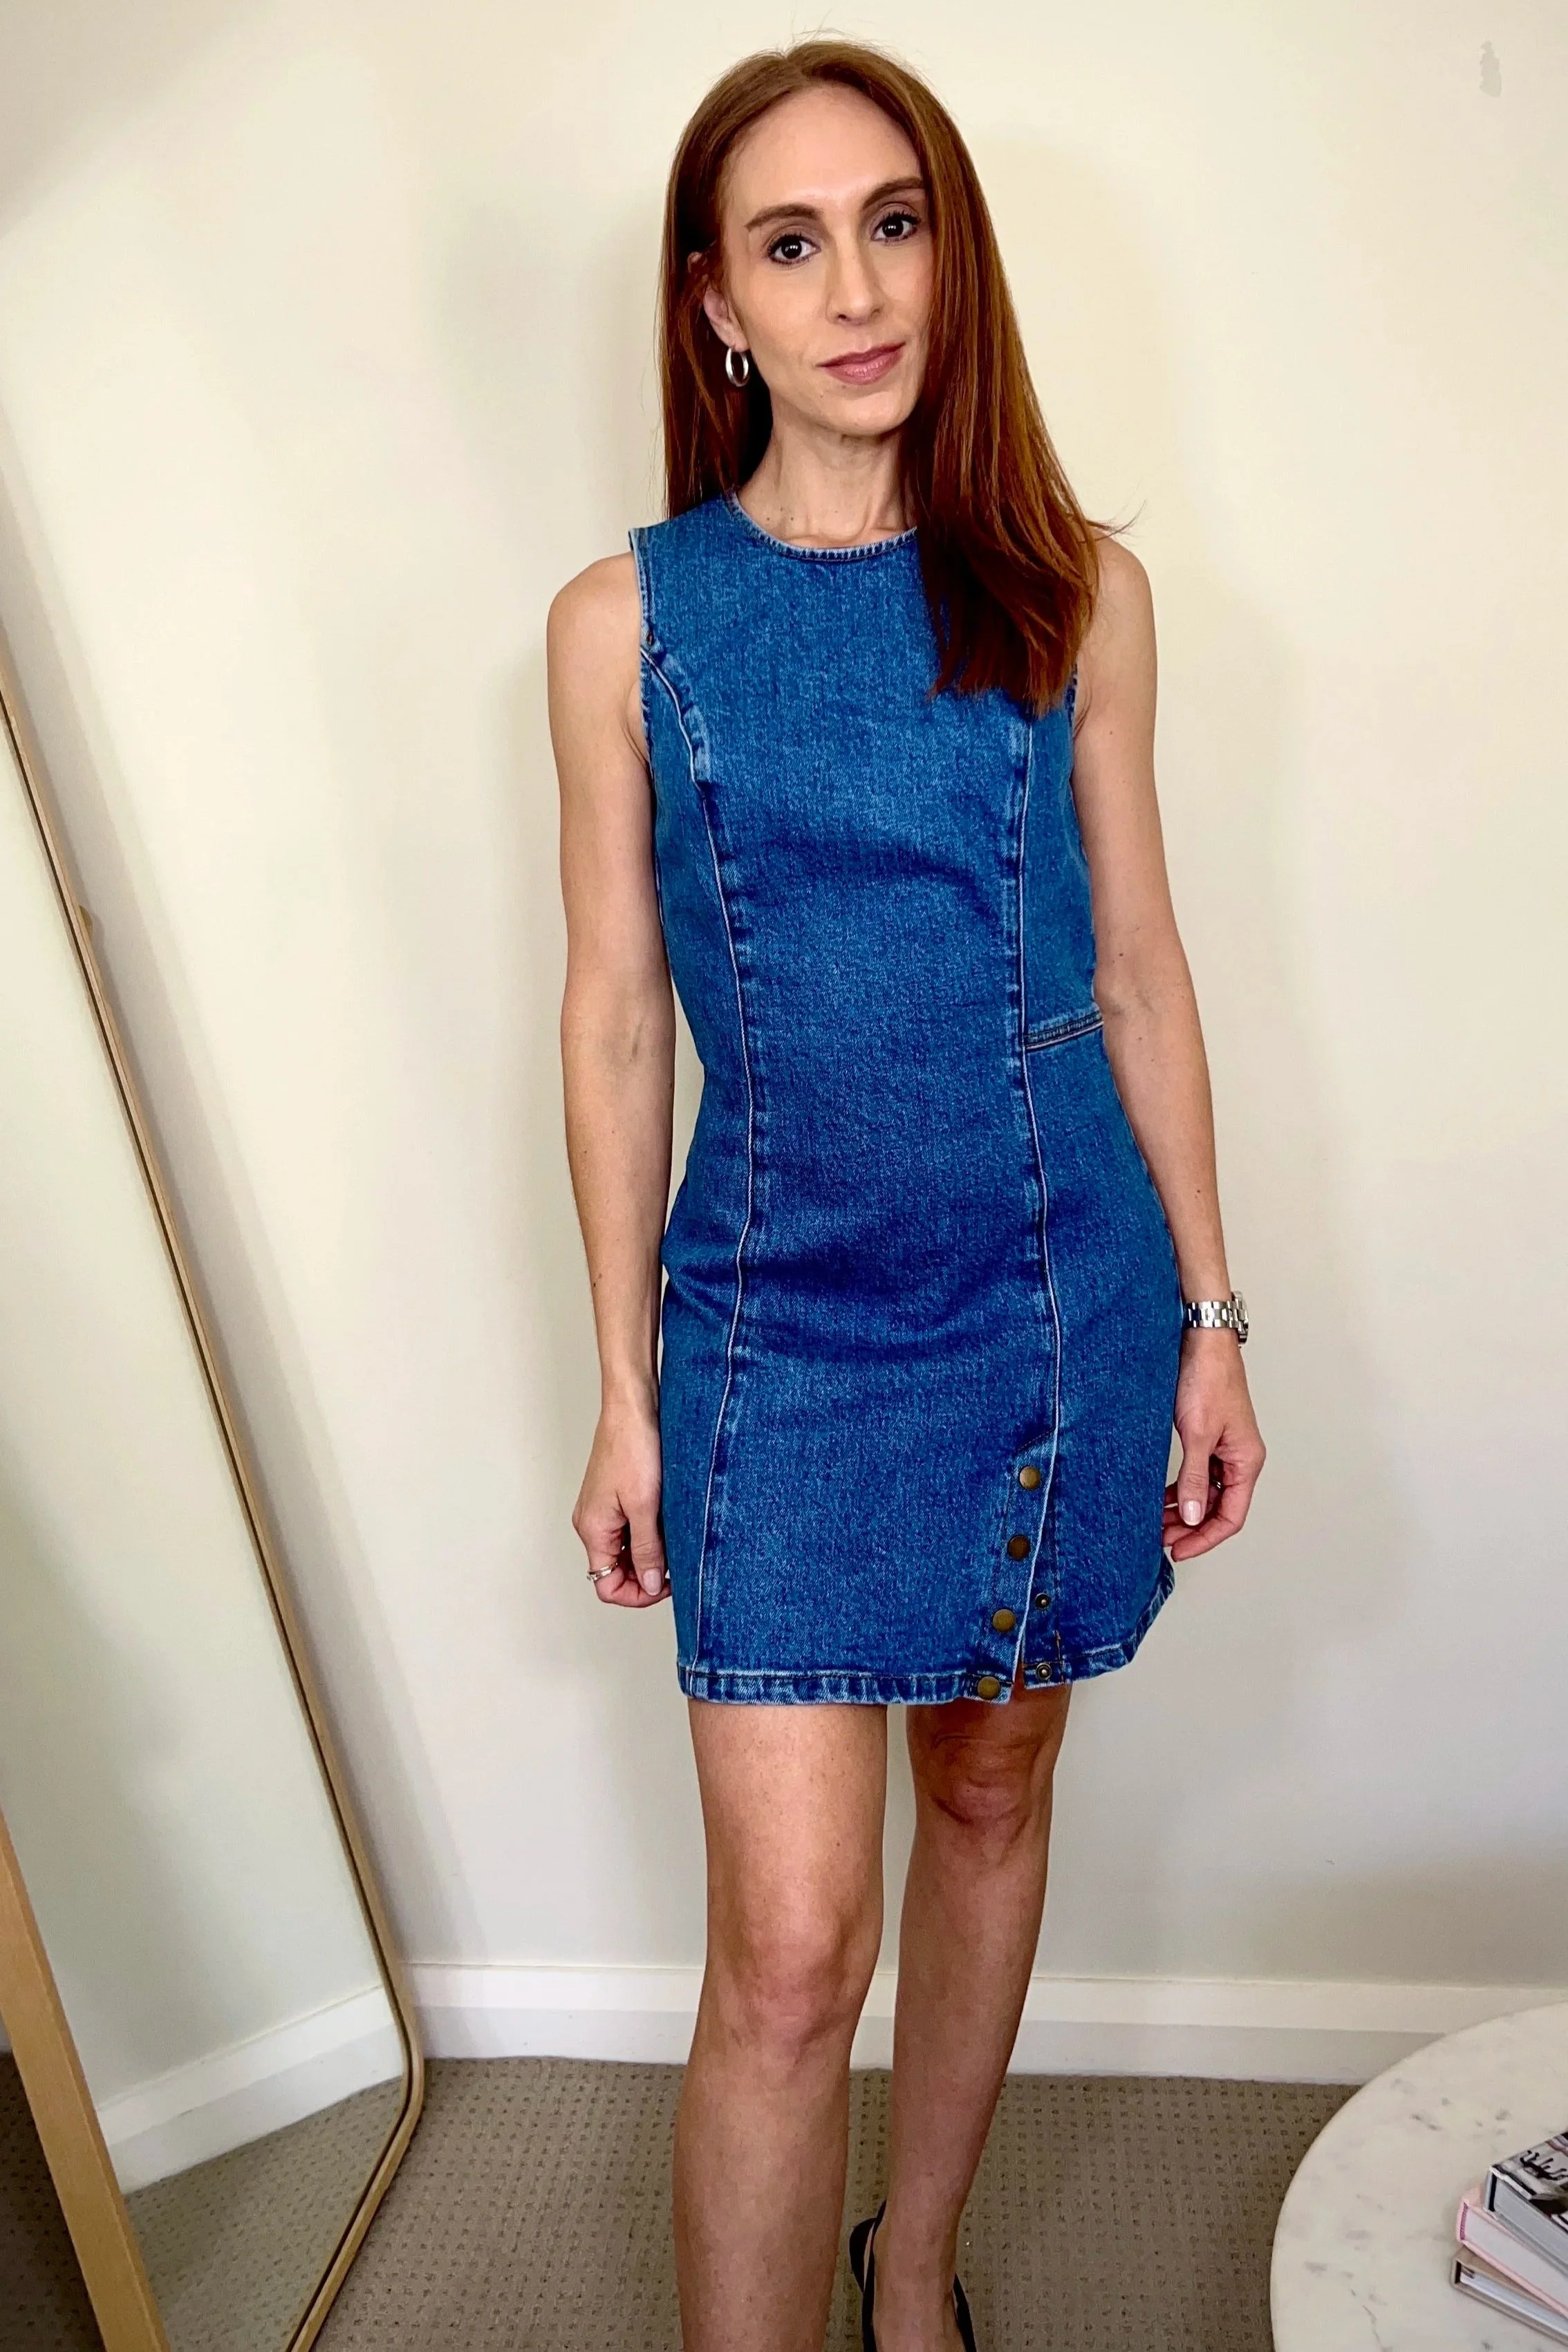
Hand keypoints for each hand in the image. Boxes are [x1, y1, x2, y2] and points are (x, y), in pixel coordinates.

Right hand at [572, 1391, 668, 1605]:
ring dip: (650, 1553)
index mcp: (592, 1530)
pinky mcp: (615, 1496)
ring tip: (675, 1540)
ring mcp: (603, 1509)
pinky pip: (630, 1529)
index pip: (606, 1586)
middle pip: (615, 1571)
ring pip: (625, 1550)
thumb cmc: (633, 1447)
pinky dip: (649, 1533)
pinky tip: (669, 1522)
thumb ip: (646, 1550)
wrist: (633, 1406)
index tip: (668, 1584)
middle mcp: (592, 1523)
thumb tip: (651, 1586)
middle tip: (678, 1565)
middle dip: (646, 1575)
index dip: (638, 1594)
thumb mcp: (644, 1506)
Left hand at [1164, 1330, 1264, 1560]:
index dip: (1205, 1538)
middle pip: (1220, 1509)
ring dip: (1185, 1510)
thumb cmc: (1207, 1380)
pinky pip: (1199, 1475)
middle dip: (1191, 1528)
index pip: (1231, 1517)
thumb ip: (1195, 1478)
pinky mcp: (1209, 1437)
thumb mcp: (1198, 1435)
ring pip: (1207, 1493)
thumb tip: (1193, 1517)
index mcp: (1246, 1461)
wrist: (1201, 1341)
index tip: (1178, 1550)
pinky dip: (1182, 1489)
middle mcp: (1240, 1458)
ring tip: (1157, 1522)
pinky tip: (1161, 1496)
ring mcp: (1225, 1448)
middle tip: (1161, 1539)